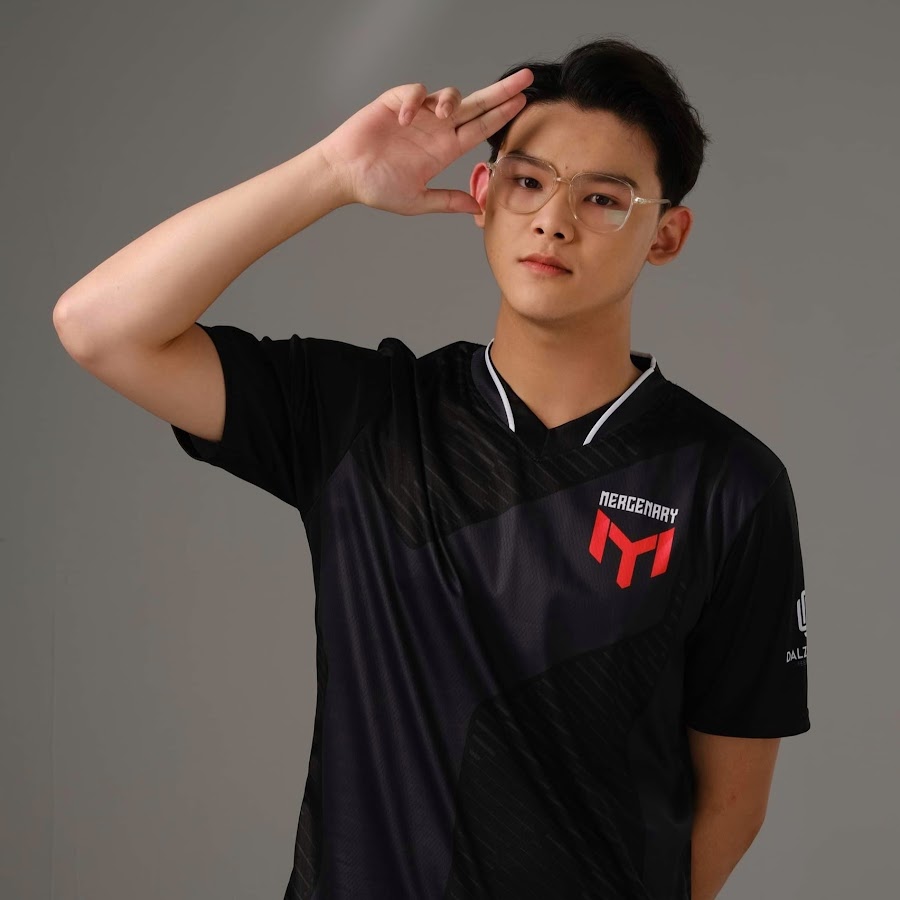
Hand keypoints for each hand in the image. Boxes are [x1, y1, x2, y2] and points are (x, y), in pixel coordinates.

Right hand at [317, 68, 532, 214]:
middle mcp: (436, 129)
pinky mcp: (395, 103)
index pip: (481, 129)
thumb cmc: (376, 188)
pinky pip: (414, 92)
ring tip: (446, 114)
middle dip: (501, 91)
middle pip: (476, 105)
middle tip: (525, 79)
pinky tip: (405, 119)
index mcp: (444, 150)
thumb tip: (476, 208)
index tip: (523, 103)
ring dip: (452, 100)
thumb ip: (446, 201)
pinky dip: (414, 101)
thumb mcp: (417, 200)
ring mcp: (418, 114)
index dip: (502, 115)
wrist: (344, 175)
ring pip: (448, 95)